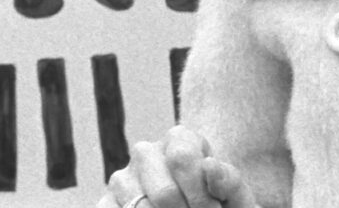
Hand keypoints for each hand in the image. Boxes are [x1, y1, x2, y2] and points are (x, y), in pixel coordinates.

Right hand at [98, 125, 257, 207]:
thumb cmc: (218, 205)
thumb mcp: (232, 194)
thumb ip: (229, 180)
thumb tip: (210, 165)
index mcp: (178, 138)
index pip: (182, 158)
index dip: (200, 194)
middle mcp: (145, 151)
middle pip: (164, 192)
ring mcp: (122, 179)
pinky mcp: (105, 203)